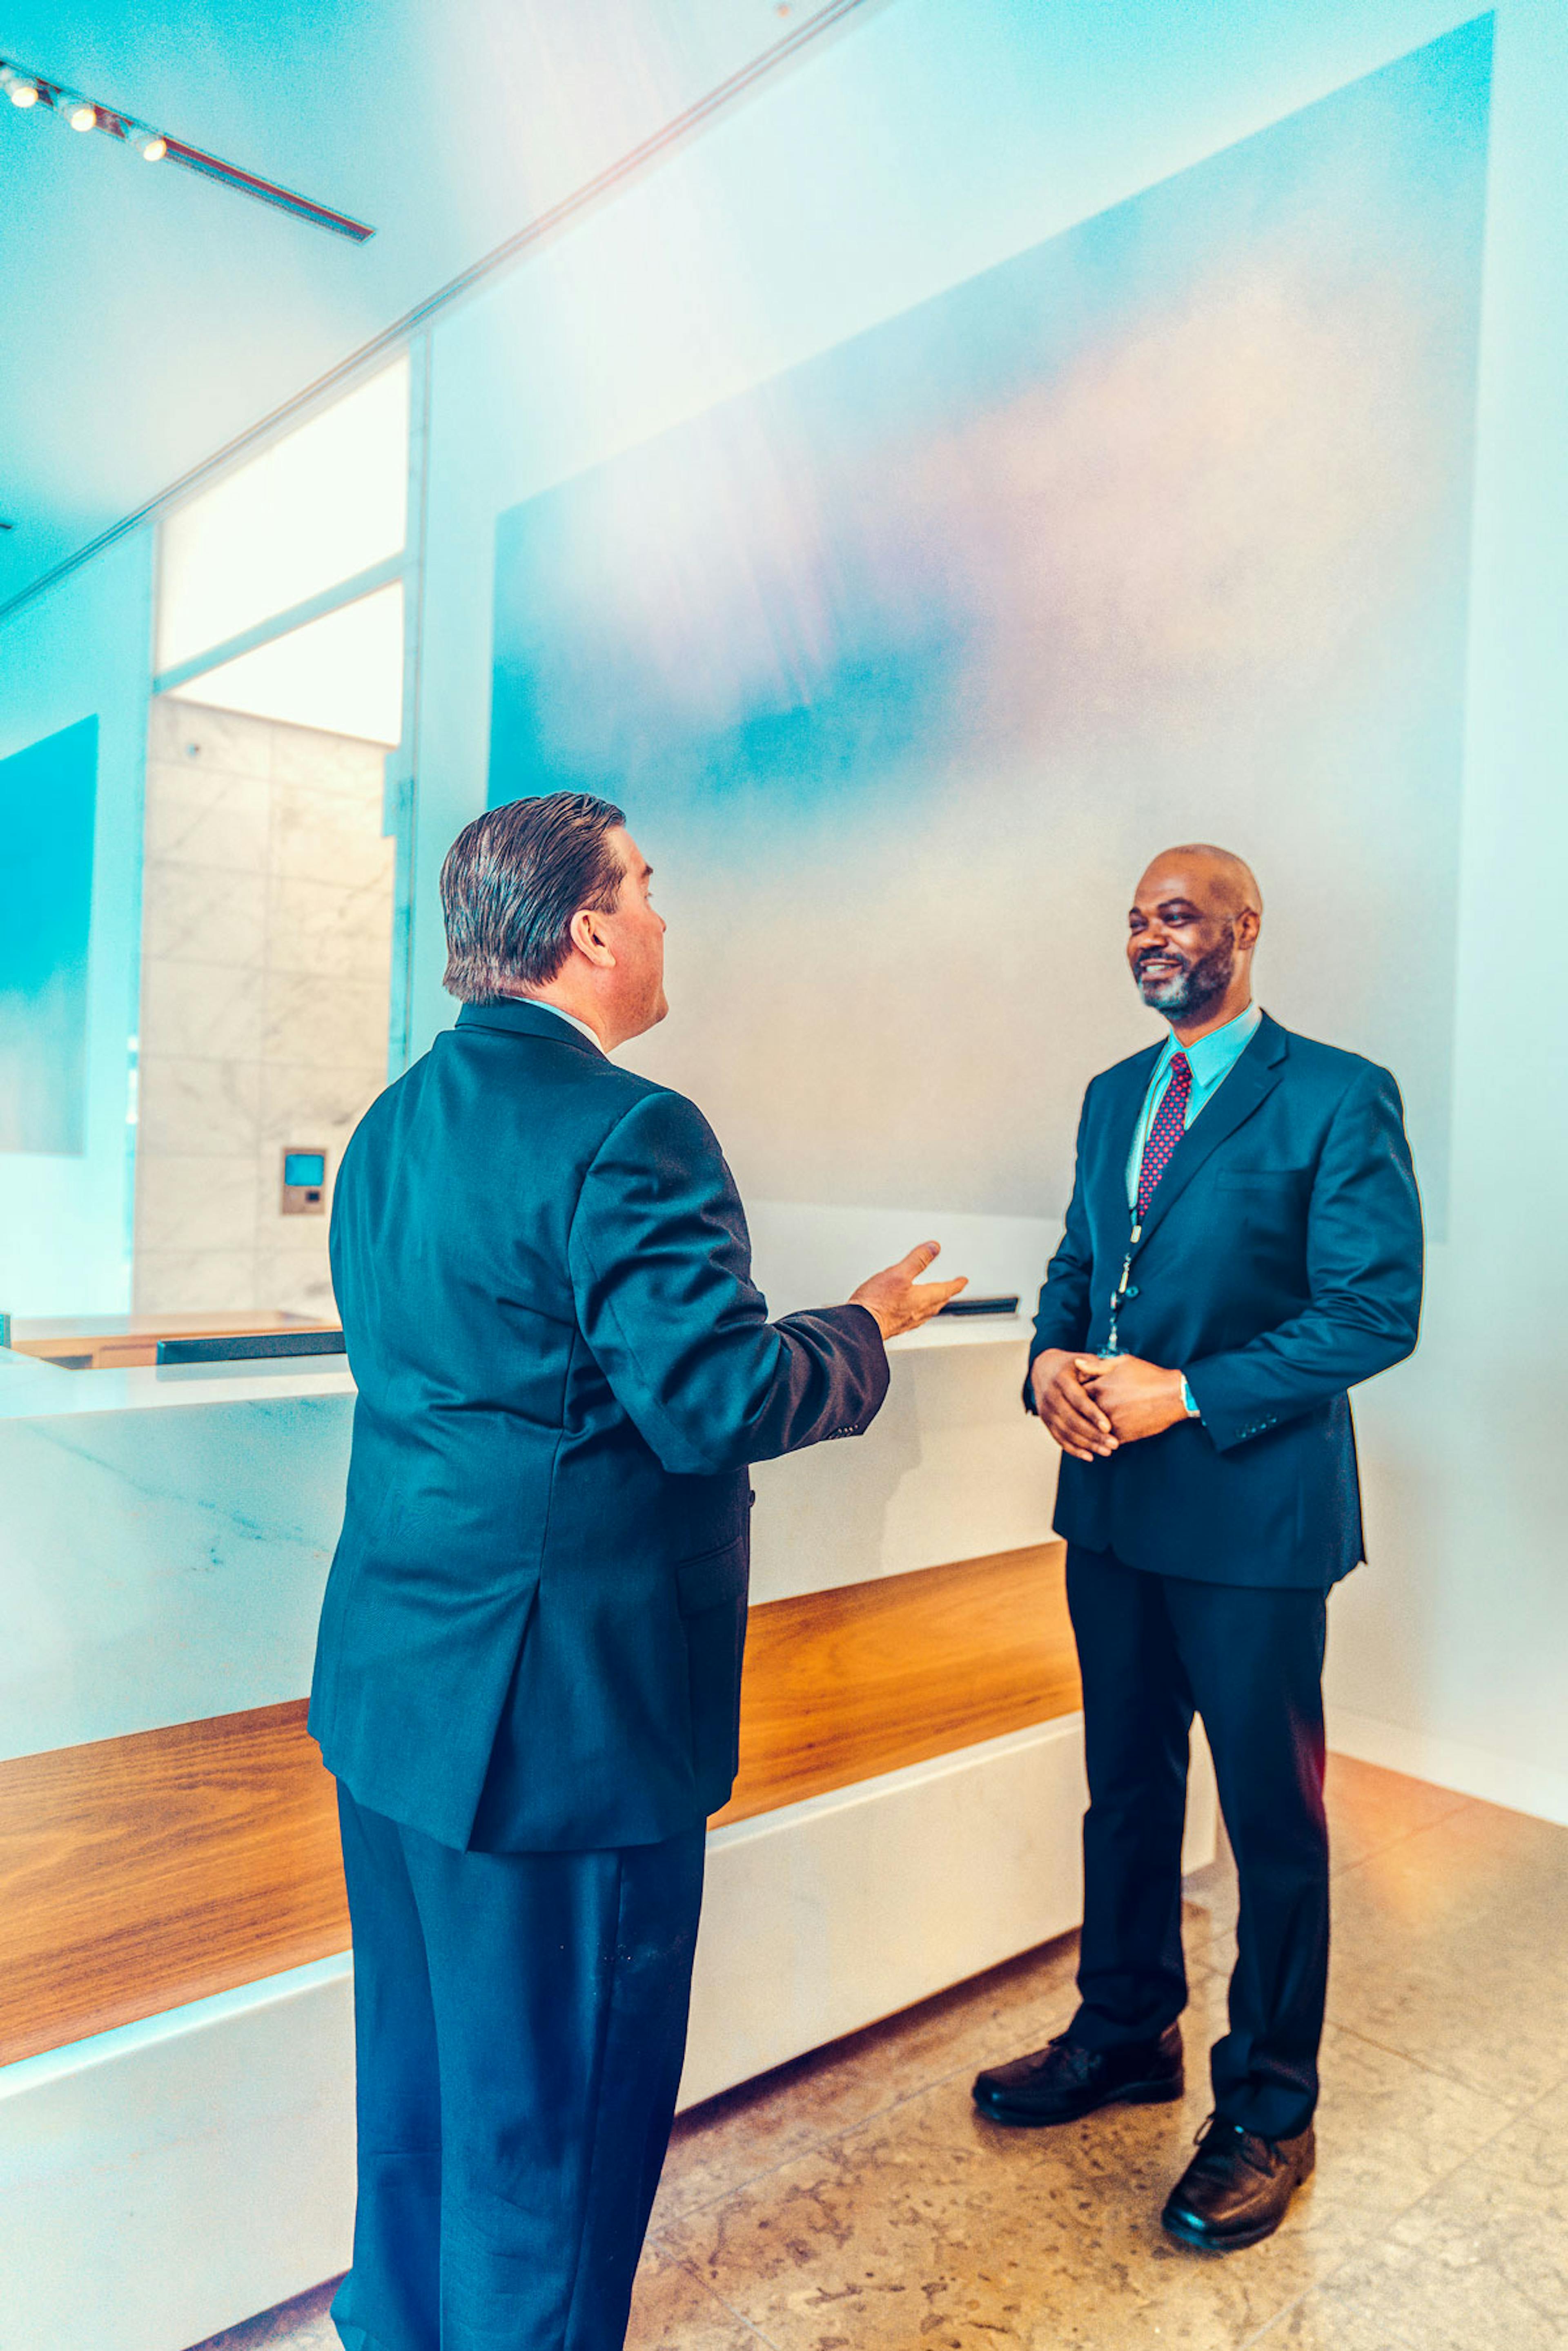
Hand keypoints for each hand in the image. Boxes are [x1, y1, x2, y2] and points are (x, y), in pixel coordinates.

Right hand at [850, 1241, 967, 1340]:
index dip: (956, 1283)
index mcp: (923, 1298)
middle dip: (946, 1294)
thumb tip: (934, 1248)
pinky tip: (910, 1311)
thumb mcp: (898, 1273)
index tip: (963, 1280)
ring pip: (928, 1311)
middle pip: (939, 1302)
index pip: (946, 1289)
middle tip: (952, 1289)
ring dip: (935, 1303)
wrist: (860, 1326)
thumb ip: (917, 1260)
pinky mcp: (896, 1326)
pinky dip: (919, 1311)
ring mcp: (908, 1321)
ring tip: (936, 1300)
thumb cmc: (877, 1302)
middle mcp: (919, 1311)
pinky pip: (915, 1317)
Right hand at [1029, 1349, 1117, 1461]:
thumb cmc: (1070, 1365)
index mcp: (1061, 1380)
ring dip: (1087, 1445)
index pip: (1078, 1400)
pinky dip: (1074, 1449)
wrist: (1043, 1368)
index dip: (1092, 1414)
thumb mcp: (1082, 1360)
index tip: (1108, 1427)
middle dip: (1093, 1435)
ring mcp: (1046, 1410)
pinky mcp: (1045, 1421)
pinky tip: (1089, 1456)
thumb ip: (1096, 1366)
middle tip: (1114, 1444)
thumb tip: (1111, 1373)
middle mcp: (1050, 1396)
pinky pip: (1059, 1438)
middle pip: (1072, 1420)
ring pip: (1066, 1432)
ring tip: (1107, 1451)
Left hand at [1080, 1354, 1189, 1443]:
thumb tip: (1076, 1363)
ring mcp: (1111, 1423)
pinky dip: (1102, 1439)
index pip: (1075, 1394)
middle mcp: (1101, 1406)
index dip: (1074, 1394)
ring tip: (1090, 1426)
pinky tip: (1104, 1435)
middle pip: (1080, 1413)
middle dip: (1079, 1413)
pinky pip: (1104, 1440)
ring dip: (1089, 1428)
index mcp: (1098, 1387)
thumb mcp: (1122, 1363)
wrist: (1173, 1395)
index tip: (1075, 1394)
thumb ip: (1096, 1365)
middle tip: (1075, 1412)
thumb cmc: (1149, 1376)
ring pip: (1091, 1429)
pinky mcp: (1122, 1436)